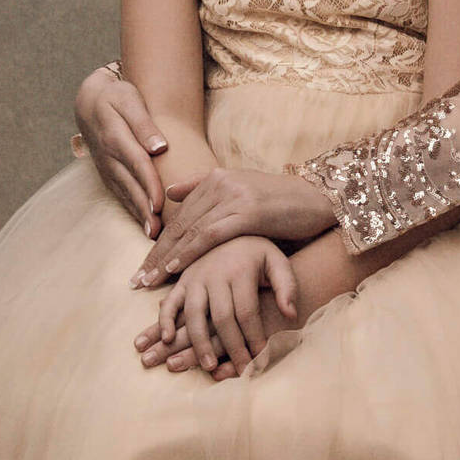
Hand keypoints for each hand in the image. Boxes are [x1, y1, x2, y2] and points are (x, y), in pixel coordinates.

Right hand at [74, 65, 168, 234]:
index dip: (148, 185)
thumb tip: (159, 147)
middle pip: (130, 186)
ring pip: (124, 194)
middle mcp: (108, 157)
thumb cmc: (116, 97)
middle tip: (159, 232)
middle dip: (144, 209)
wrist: (89, 102)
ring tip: (153, 235)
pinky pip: (119, 194)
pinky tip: (144, 224)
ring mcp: (105, 168)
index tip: (160, 205)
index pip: (136, 164)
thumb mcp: (129, 99)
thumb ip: (144, 124)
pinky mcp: (107, 174)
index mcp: (115, 137)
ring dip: (138, 215)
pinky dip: (132, 210)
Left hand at [130, 169, 333, 288]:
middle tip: (137, 281)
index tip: (143, 267)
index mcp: (216, 177)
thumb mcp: (243, 191)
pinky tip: (174, 268)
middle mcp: (221, 183)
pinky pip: (209, 235)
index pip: (180, 215)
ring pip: (189, 231)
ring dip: (165, 259)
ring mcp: (233, 196)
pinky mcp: (247, 211)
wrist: (322, 199)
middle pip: (179, 224)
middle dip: (155, 255)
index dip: (158, 242)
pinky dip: (189, 253)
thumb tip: (171, 192)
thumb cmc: (285, 204)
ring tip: (149, 282)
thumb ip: (206, 189)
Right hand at [134, 237, 298, 377]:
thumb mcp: (278, 262)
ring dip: (199, 343)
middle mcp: (216, 274)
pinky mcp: (182, 280)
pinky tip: (166, 339)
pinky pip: (169, 302)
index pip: (247, 312)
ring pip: (194, 314)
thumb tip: (290, 314)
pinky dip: (164, 320)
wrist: (232, 228)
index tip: (262, 359)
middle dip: (232, 348)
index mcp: (241, 271)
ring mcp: (195, 277)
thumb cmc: (260, 252)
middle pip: (222, 318)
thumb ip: (287, 286)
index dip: (254, 338)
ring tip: (209, 367)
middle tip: (242, 371)